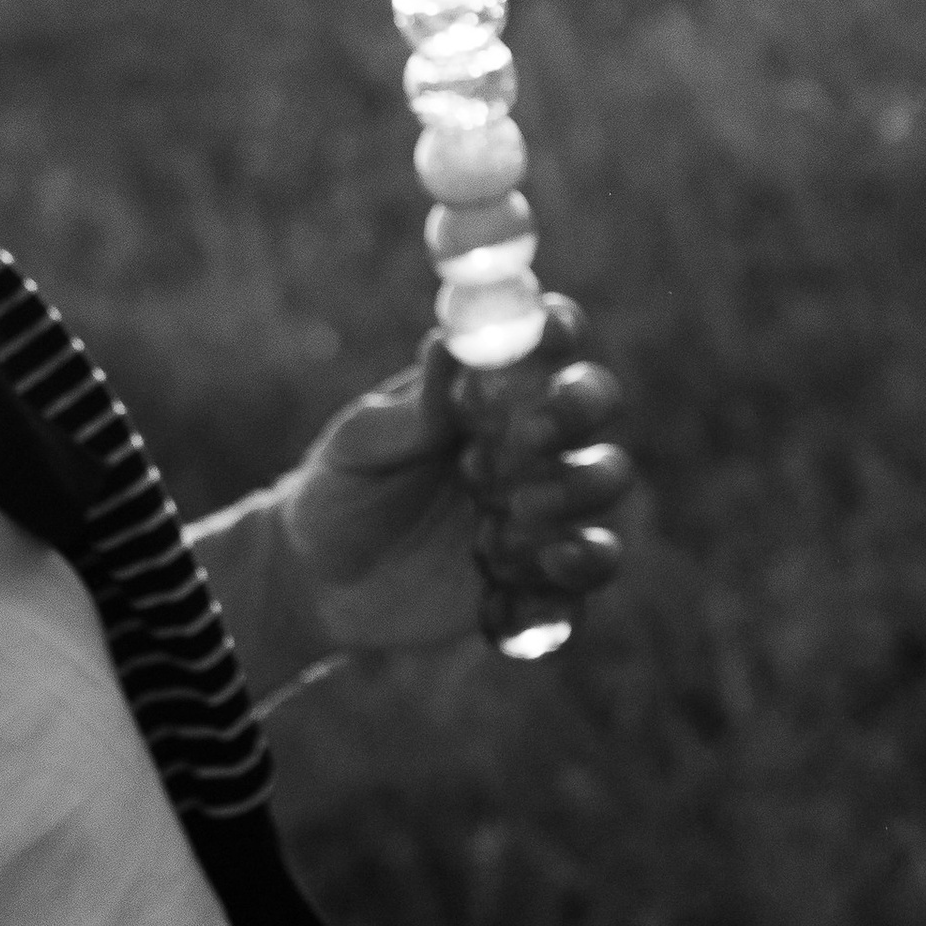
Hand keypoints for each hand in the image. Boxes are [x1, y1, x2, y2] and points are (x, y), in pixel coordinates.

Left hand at [275, 303, 629, 661]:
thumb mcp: (357, 449)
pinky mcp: (545, 577)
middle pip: (596, 399)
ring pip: (605, 480)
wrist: (320, 586)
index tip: (544, 332)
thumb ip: (411, 412)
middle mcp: (532, 438)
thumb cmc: (341, 491)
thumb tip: (447, 343)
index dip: (557, 329)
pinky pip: (585, 579)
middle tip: (525, 438)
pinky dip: (561, 585)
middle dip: (576, 409)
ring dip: (571, 493)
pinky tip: (503, 596)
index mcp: (491, 387)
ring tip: (500, 525)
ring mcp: (547, 506)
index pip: (547, 337)